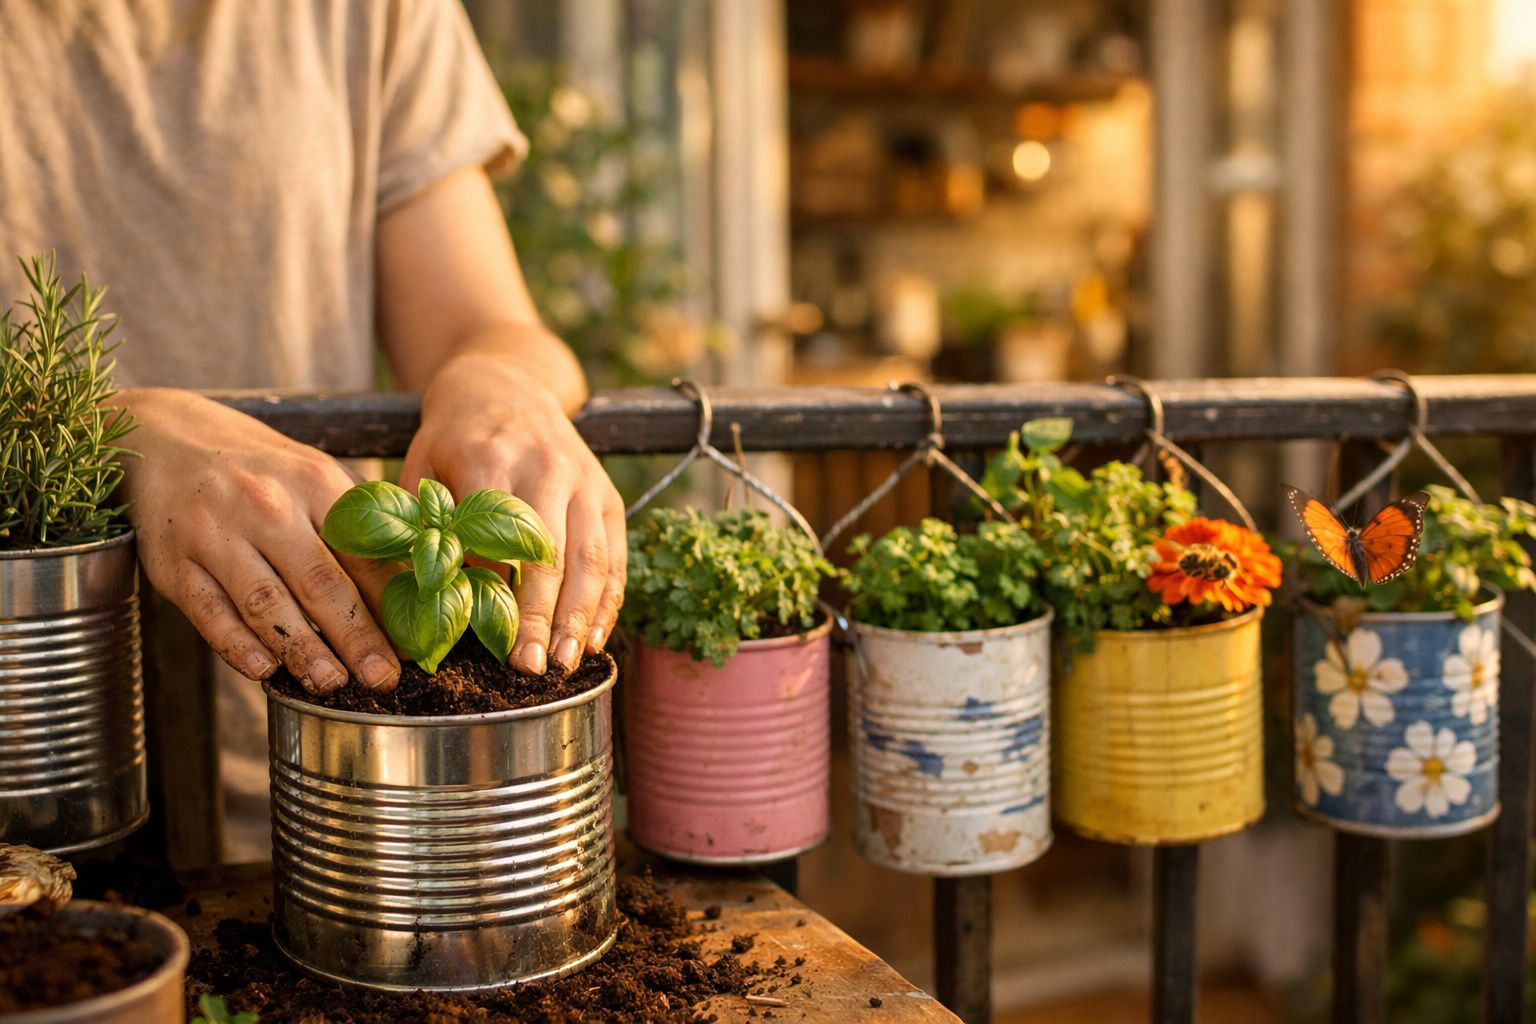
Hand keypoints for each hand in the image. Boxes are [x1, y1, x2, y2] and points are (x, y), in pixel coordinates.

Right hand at [117, 389, 401, 692]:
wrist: (167, 438)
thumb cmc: (262, 471)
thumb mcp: (316, 475)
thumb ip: (361, 525)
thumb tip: (415, 585)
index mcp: (315, 482)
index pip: (363, 553)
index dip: (391, 604)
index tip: (413, 645)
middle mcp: (266, 505)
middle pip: (320, 581)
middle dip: (356, 637)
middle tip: (382, 679)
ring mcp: (216, 534)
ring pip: (265, 601)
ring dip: (301, 650)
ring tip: (331, 684)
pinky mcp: (175, 563)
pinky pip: (210, 611)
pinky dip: (237, 645)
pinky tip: (264, 671)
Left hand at [400, 351, 623, 674]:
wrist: (505, 385)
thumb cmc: (452, 439)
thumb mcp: (420, 467)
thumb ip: (420, 525)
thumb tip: (421, 596)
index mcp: (490, 460)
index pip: (495, 543)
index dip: (492, 596)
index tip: (485, 644)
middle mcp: (545, 468)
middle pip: (548, 555)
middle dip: (540, 617)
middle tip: (530, 667)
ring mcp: (583, 481)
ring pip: (590, 558)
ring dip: (580, 617)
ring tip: (566, 663)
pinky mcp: (607, 493)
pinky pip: (615, 554)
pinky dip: (609, 601)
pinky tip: (595, 638)